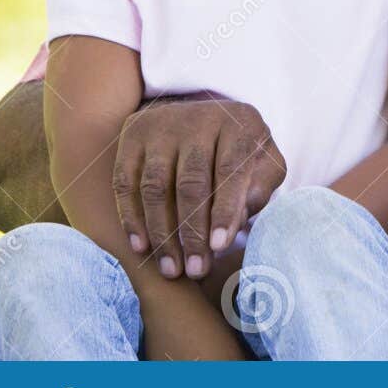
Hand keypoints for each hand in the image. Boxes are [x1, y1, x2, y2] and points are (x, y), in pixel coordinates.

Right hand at [112, 97, 285, 281]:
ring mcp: (162, 124)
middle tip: (195, 270)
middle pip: (191, 182)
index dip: (225, 210)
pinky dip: (131, 218)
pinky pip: (125, 182)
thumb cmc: (241, 152)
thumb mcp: (263, 165)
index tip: (219, 247)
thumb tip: (234, 223)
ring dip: (161, 233)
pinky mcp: (133, 134)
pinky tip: (142, 247)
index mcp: (240, 122)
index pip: (231, 169)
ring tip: (171, 268)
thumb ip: (257, 190)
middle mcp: (199, 118)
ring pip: (155, 186)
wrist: (202, 118)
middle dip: (192, 231)